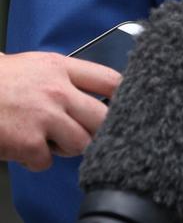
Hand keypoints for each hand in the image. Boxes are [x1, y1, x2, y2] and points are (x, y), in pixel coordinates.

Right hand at [0, 51, 119, 170]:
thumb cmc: (2, 79)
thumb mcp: (39, 64)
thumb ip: (67, 76)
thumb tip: (92, 92)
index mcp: (62, 67)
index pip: (109, 80)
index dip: (122, 96)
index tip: (125, 106)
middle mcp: (58, 91)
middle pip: (102, 118)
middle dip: (97, 130)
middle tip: (85, 131)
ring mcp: (45, 117)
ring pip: (81, 144)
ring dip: (69, 147)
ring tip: (52, 140)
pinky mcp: (29, 142)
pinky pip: (47, 161)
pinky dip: (38, 160)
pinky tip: (27, 148)